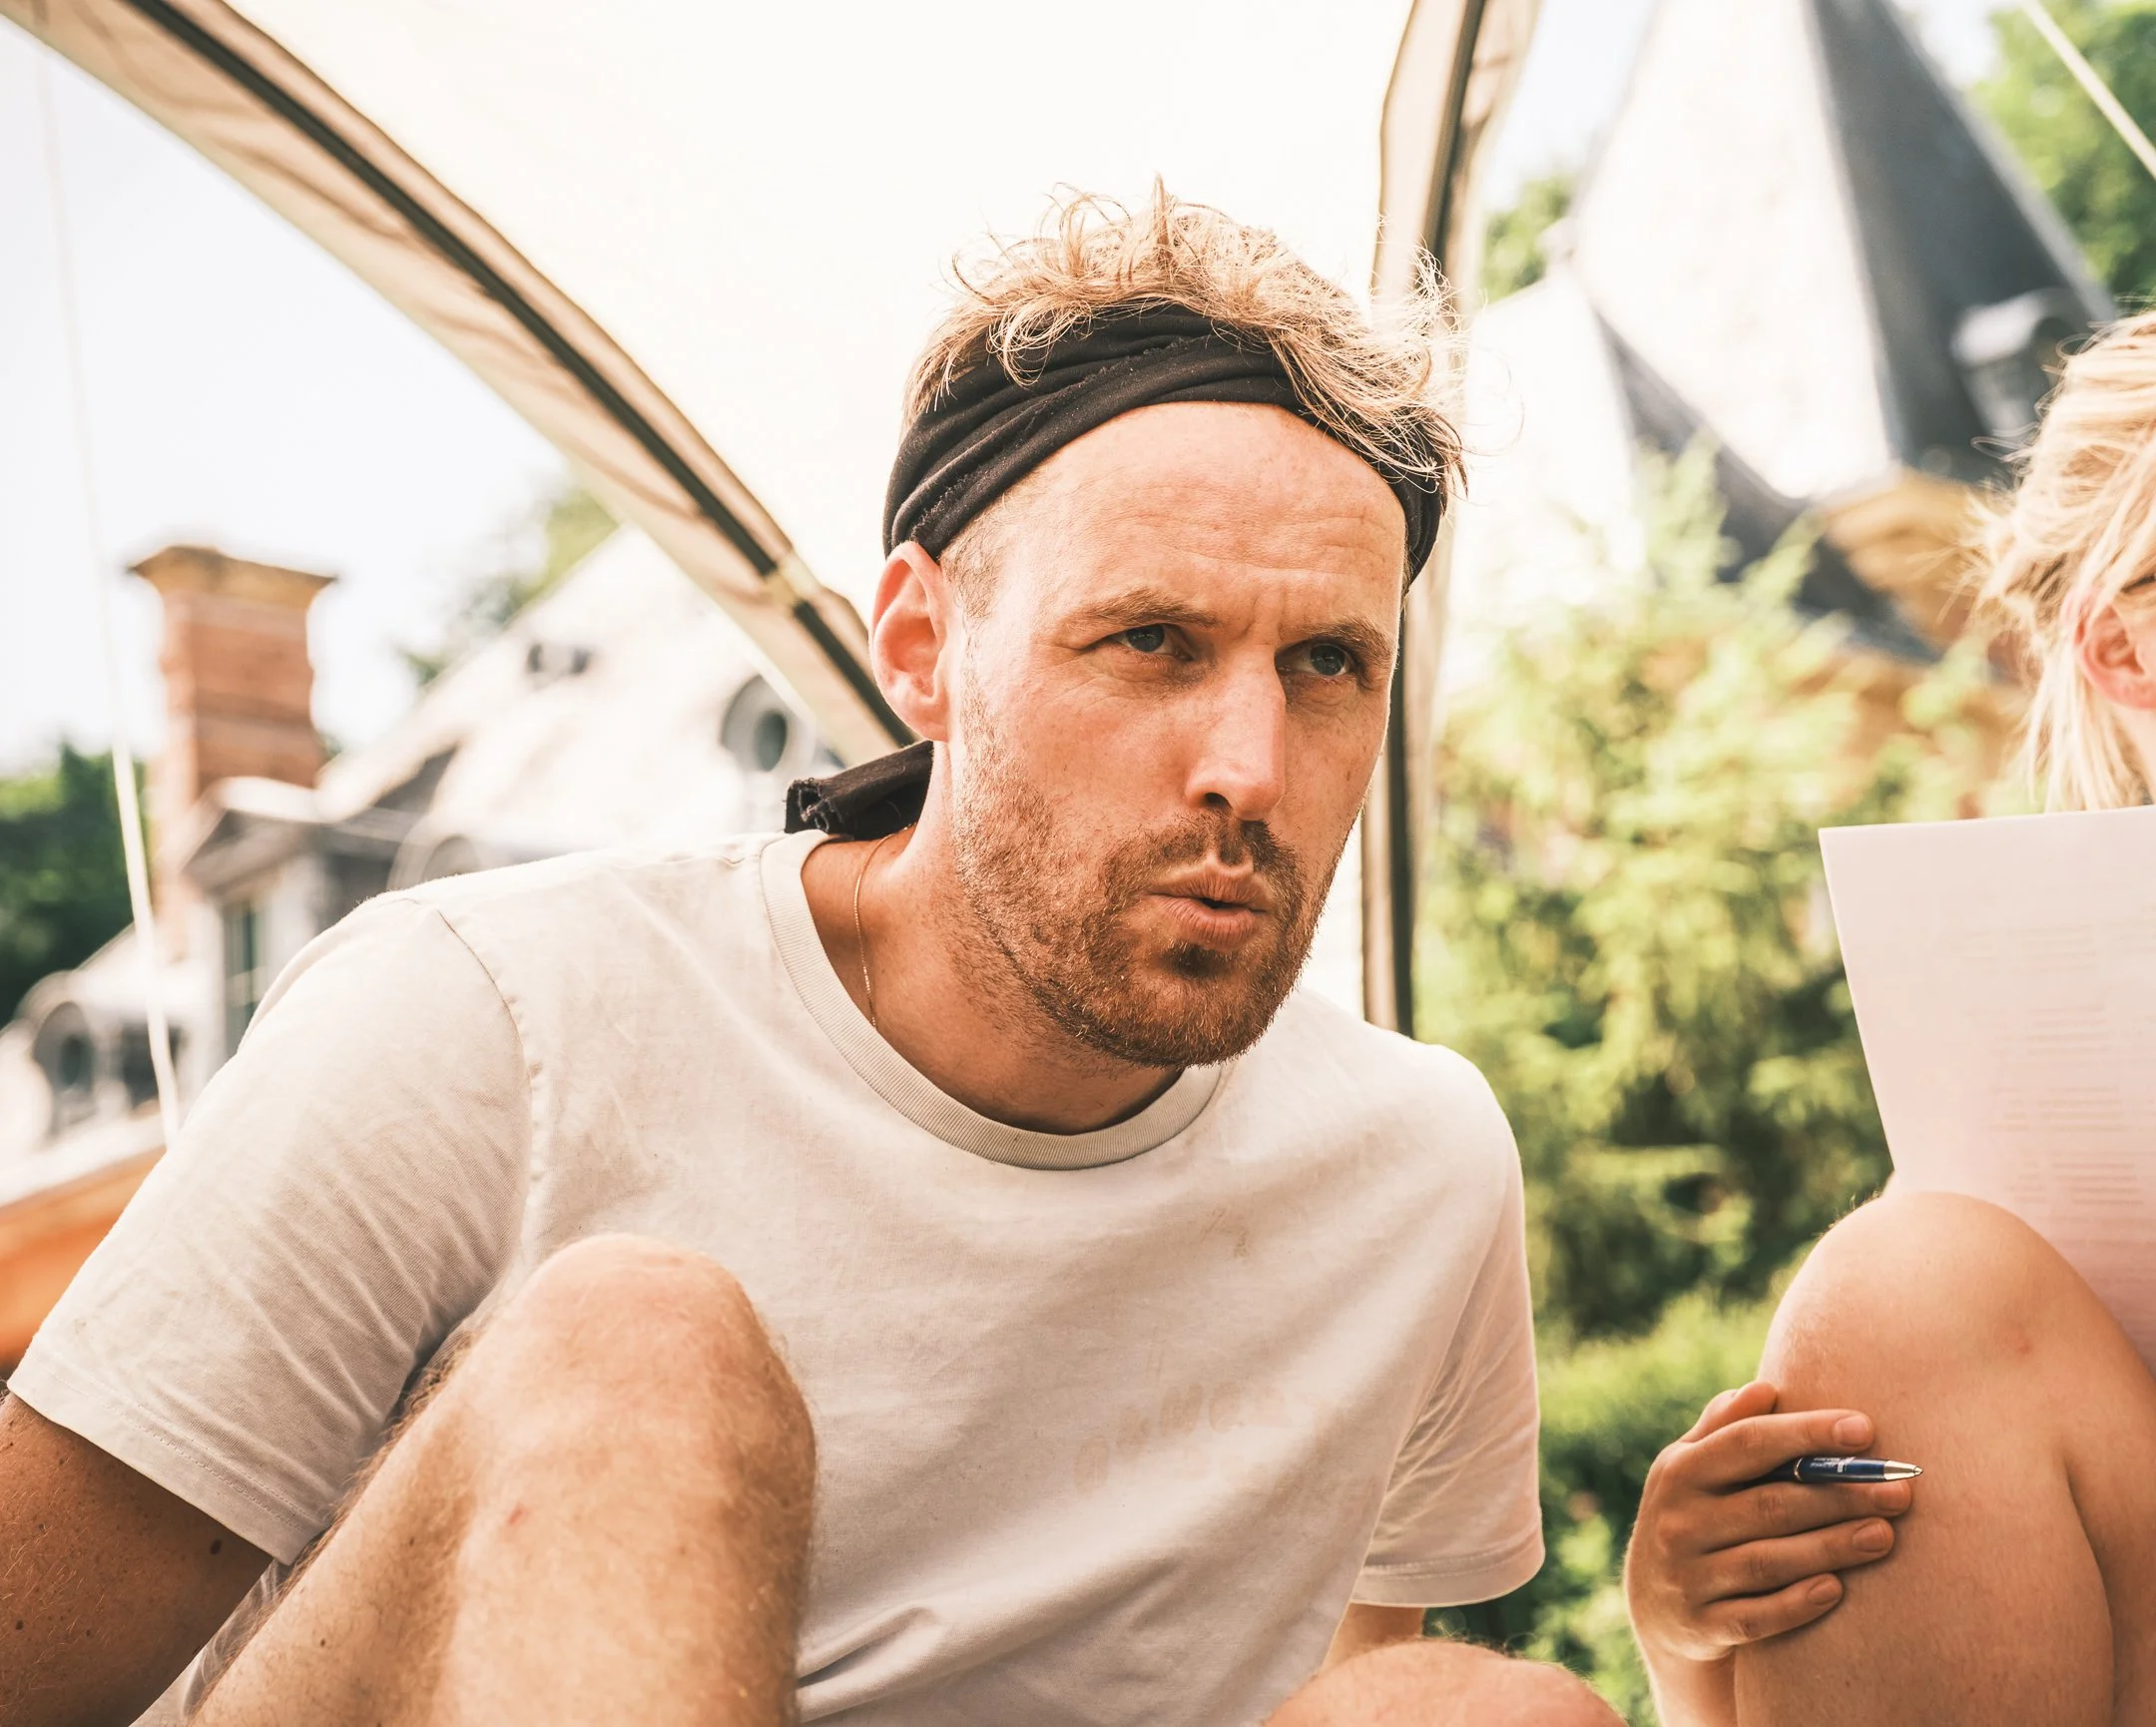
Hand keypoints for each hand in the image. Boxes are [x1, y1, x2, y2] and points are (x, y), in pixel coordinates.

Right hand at [1626, 1381, 1913, 1668]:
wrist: (1656, 1607)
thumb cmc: (1693, 1517)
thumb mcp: (1692, 1469)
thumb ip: (1724, 1428)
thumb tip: (1765, 1388)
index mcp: (1679, 1470)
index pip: (1748, 1442)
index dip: (1807, 1433)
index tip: (1865, 1429)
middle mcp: (1678, 1521)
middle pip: (1770, 1504)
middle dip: (1840, 1495)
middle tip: (1899, 1490)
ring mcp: (1687, 1575)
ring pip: (1769, 1561)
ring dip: (1832, 1547)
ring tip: (1885, 1535)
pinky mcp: (1702, 1625)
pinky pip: (1756, 1617)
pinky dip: (1797, 1603)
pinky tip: (1836, 1589)